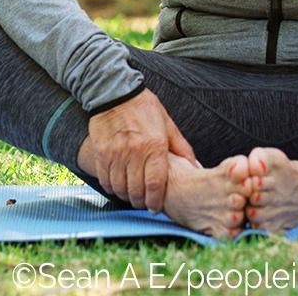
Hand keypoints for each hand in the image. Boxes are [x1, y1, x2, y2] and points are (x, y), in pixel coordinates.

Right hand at [87, 88, 197, 212]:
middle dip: (141, 202)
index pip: (156, 184)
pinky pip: (105, 179)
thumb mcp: (167, 124)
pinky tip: (116, 185)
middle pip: (137, 190)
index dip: (155, 201)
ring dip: (126, 196)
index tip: (155, 207)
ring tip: (131, 195)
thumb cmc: (143, 107)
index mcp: (155, 145)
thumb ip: (181, 148)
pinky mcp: (101, 152)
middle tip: (143, 202)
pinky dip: (111, 187)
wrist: (114, 91)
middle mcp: (135, 152)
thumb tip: (195, 167)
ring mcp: (116, 153)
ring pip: (120, 188)